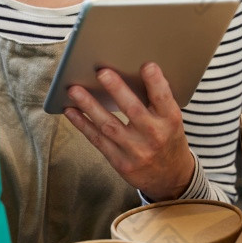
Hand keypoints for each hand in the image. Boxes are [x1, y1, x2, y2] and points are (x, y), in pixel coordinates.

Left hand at [63, 62, 194, 200]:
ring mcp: (136, 151)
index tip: (146, 65)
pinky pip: (98, 140)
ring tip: (74, 90)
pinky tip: (71, 111)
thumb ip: (155, 102)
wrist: (170, 177)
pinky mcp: (121, 163)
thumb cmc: (167, 139)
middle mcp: (155, 136)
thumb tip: (127, 72)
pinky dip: (82, 124)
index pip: (164, 99)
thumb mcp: (171, 121)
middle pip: (133, 111)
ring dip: (89, 106)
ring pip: (109, 126)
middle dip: (117, 90)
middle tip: (102, 72)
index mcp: (171, 121)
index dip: (156, 82)